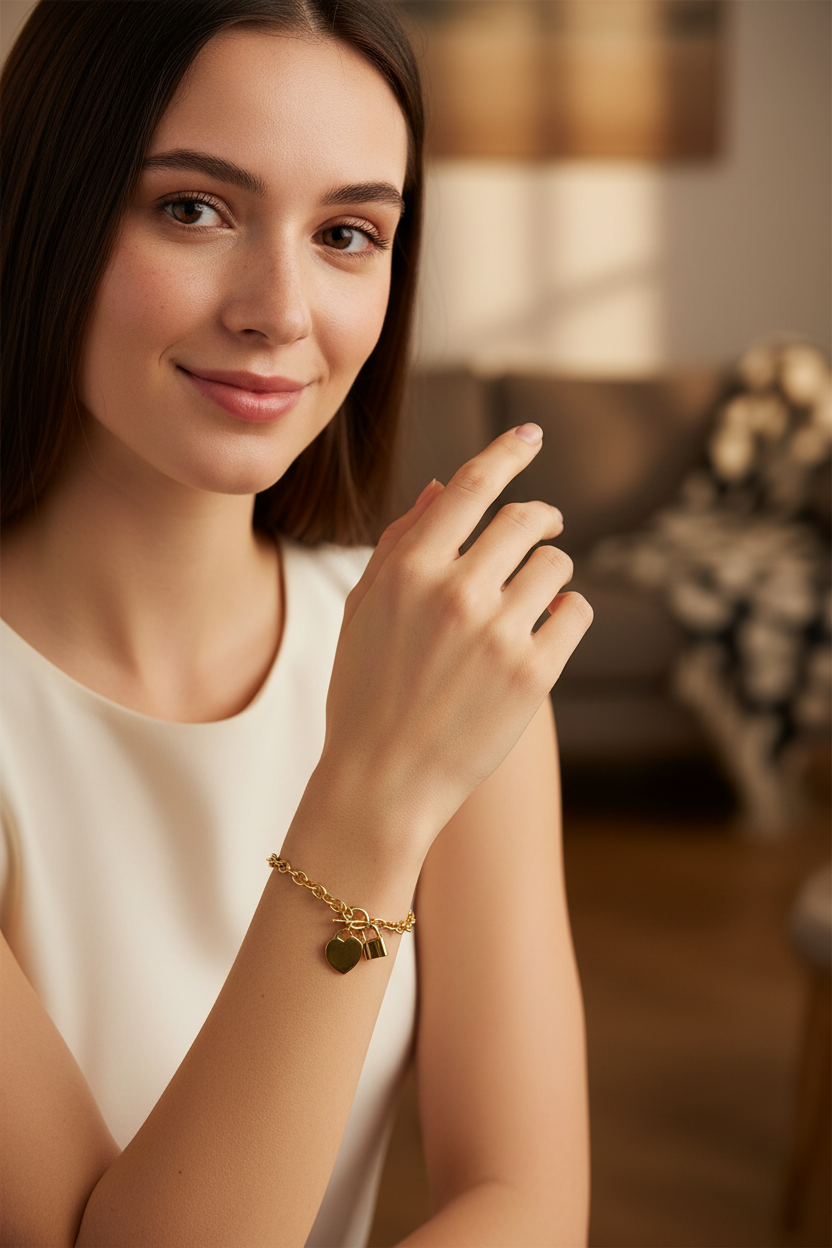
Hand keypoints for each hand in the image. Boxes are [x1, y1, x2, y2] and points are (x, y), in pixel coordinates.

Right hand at [319, 425, 592, 852]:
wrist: (381, 782)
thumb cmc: (365, 691)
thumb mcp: (365, 609)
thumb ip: (401, 543)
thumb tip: (440, 488)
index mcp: (408, 569)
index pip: (470, 486)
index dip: (506, 452)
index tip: (530, 435)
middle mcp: (456, 592)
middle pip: (526, 520)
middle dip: (542, 518)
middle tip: (545, 527)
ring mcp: (498, 634)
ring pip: (557, 565)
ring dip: (551, 571)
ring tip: (535, 595)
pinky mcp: (534, 675)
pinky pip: (575, 611)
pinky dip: (568, 612)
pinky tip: (548, 625)